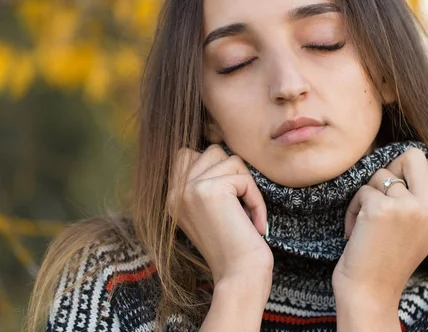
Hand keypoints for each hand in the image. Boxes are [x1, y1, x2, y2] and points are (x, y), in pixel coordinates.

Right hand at [167, 144, 272, 287]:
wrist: (239, 275)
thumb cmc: (234, 247)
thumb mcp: (211, 211)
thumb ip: (206, 183)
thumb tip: (220, 151)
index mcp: (172, 197)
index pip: (186, 154)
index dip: (215, 165)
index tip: (230, 196)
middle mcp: (175, 192)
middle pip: (211, 151)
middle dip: (234, 173)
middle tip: (240, 205)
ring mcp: (188, 190)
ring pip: (230, 159)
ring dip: (247, 185)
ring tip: (246, 214)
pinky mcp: (209, 190)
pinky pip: (244, 177)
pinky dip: (256, 198)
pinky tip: (254, 223)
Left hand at [332, 148, 427, 308]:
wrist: (370, 291)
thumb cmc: (391, 256)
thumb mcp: (424, 226)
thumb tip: (422, 157)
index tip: (411, 184)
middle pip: (413, 154)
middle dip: (393, 169)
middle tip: (385, 196)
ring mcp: (408, 207)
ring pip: (381, 172)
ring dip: (369, 193)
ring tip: (370, 221)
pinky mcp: (382, 209)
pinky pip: (363, 189)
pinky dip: (354, 207)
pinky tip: (356, 230)